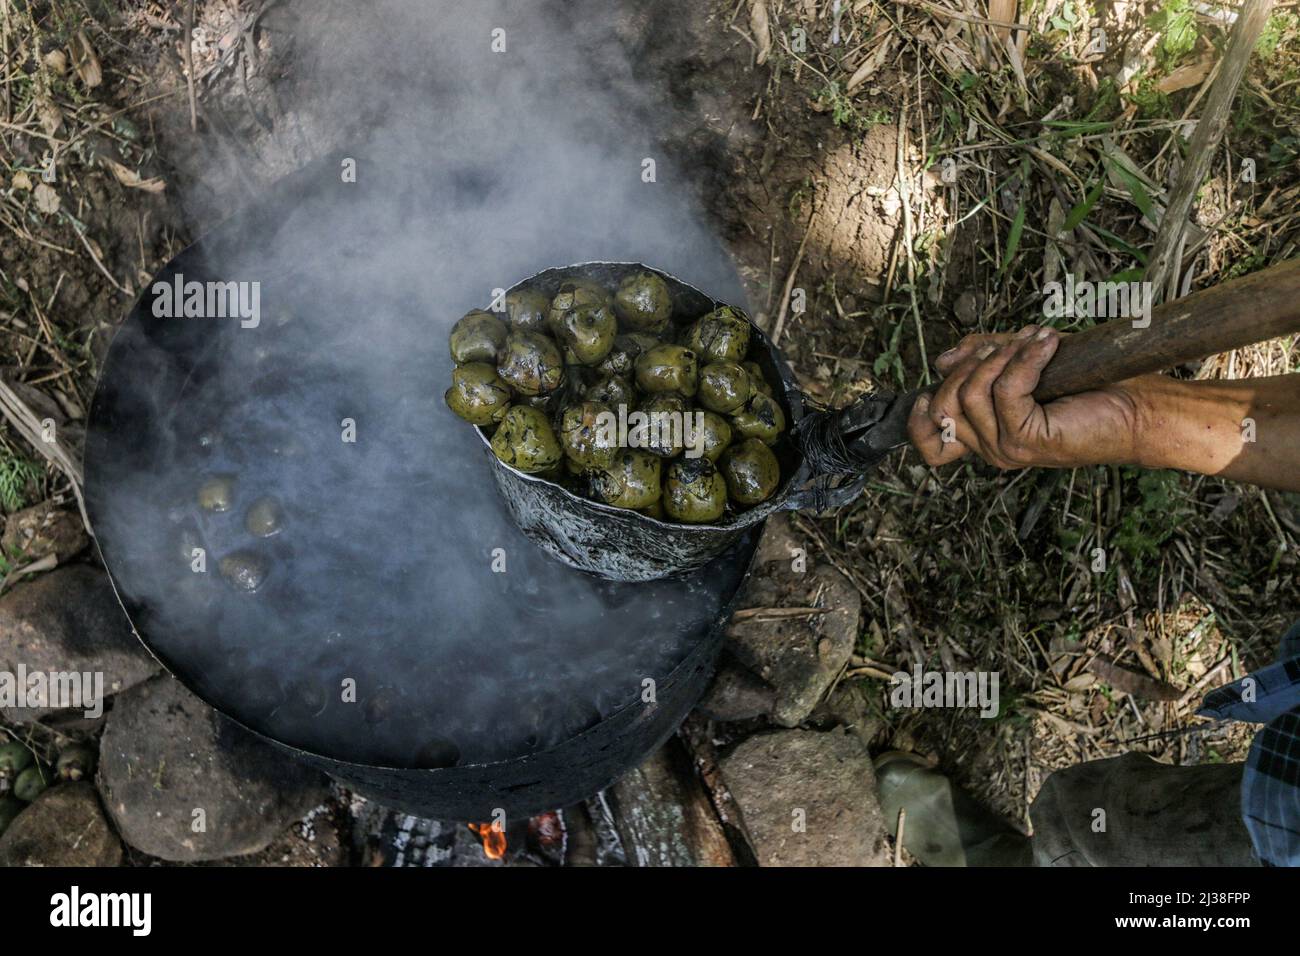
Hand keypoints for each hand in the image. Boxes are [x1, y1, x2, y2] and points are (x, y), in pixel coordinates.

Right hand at [907, 325, 1145, 470]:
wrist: (1139, 408)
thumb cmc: (1090, 386)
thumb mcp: (1022, 363)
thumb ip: (982, 359)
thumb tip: (944, 359)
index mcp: (986, 436)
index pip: (929, 443)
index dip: (918, 415)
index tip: (939, 376)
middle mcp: (991, 448)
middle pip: (944, 402)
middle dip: (972, 361)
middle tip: (1011, 343)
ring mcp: (1006, 448)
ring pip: (971, 393)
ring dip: (1001, 356)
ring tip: (1035, 342)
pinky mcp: (1027, 439)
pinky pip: (1005, 390)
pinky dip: (1024, 359)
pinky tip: (1046, 345)